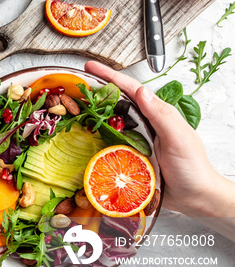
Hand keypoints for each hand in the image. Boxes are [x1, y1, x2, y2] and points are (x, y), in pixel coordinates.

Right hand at [84, 61, 234, 223]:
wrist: (195, 198)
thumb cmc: (193, 168)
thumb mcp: (179, 138)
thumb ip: (161, 115)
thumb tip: (141, 91)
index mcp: (156, 114)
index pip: (129, 90)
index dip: (108, 76)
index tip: (89, 67)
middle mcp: (143, 125)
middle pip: (114, 104)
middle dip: (94, 94)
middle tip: (73, 88)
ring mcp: (134, 142)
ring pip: (108, 124)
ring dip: (91, 117)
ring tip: (71, 111)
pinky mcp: (127, 158)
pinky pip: (107, 147)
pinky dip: (94, 141)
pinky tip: (82, 141)